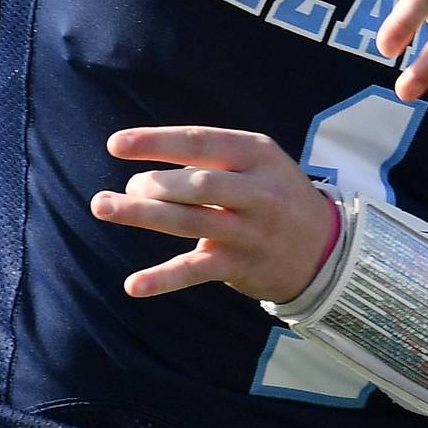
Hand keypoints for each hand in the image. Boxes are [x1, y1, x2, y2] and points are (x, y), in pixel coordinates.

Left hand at [93, 127, 334, 301]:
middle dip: (154, 184)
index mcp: (258, 153)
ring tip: (104, 207)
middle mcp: (258, 191)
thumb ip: (207, 162)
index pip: (201, 142)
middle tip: (128, 187)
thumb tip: (141, 178)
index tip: (115, 144)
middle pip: (198, 184)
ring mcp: (251, 231)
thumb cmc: (274, 194)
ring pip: (191, 221)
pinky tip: (133, 285)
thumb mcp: (256, 163)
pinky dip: (163, 279)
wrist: (323, 247)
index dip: (156, 142)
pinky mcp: (241, 266)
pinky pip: (196, 270)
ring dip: (143, 214)